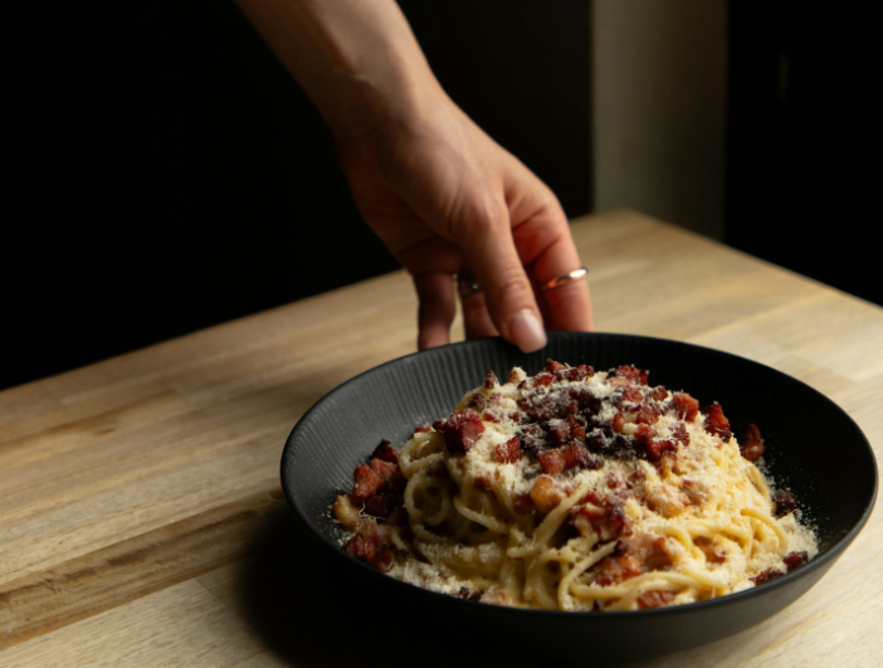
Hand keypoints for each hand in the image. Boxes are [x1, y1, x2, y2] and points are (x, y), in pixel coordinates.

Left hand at [334, 91, 593, 351]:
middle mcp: (507, 244)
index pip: (566, 286)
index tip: (570, 370)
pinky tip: (432, 352)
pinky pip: (438, 305)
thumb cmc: (442, 149)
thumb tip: (532, 336)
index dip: (570, 328)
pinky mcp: (429, 263)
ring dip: (475, 341)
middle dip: (519, 341)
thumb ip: (506, 282)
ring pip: (479, 312)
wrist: (376, 123)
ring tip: (476, 377)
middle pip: (522, 306)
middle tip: (519, 386)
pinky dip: (435, 329)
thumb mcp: (482, 220)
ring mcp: (467, 255)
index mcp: (537, 225)